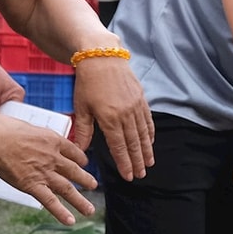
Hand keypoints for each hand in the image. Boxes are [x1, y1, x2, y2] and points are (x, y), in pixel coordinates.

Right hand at [0, 117, 95, 223]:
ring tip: (89, 210)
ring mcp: (44, 173)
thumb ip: (37, 137)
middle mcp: (53, 157)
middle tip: (93, 185)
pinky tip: (70, 221)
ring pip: (67, 189)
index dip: (79, 158)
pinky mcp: (32, 185)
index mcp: (53, 140)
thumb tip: (36, 139)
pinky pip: (50, 201)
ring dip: (80, 201)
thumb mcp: (29, 127)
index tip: (83, 163)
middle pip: (74, 170)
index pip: (73, 151)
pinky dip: (61, 212)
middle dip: (85, 179)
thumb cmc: (4, 130)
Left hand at [71, 56, 152, 180]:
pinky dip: (150, 133)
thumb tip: (82, 152)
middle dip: (137, 161)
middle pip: (133, 143)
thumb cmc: (88, 82)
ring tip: (149, 163)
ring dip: (146, 150)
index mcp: (109, 119)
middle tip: (141, 175)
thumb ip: (84, 131)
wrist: (102, 57)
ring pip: (143, 133)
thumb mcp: (81, 107)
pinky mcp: (141, 98)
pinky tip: (150, 142)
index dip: (124, 163)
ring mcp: (135, 106)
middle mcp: (125, 114)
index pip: (118, 147)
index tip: (128, 176)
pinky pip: (147, 120)